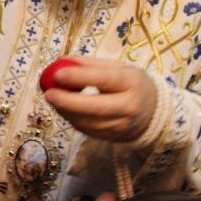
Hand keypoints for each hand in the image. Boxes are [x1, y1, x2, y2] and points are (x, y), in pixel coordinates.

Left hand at [41, 56, 156, 141]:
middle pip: (95, 107)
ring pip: (87, 121)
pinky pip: (86, 129)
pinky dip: (71, 118)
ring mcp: (121, 126)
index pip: (105, 80)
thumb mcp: (117, 67)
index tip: (57, 74)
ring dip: (65, 111)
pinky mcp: (112, 138)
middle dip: (67, 101)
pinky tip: (63, 108)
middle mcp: (129, 107)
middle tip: (48, 93)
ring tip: (52, 97)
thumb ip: (89, 65)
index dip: (80, 77)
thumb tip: (59, 62)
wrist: (152, 112)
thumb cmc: (129, 83)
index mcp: (132, 83)